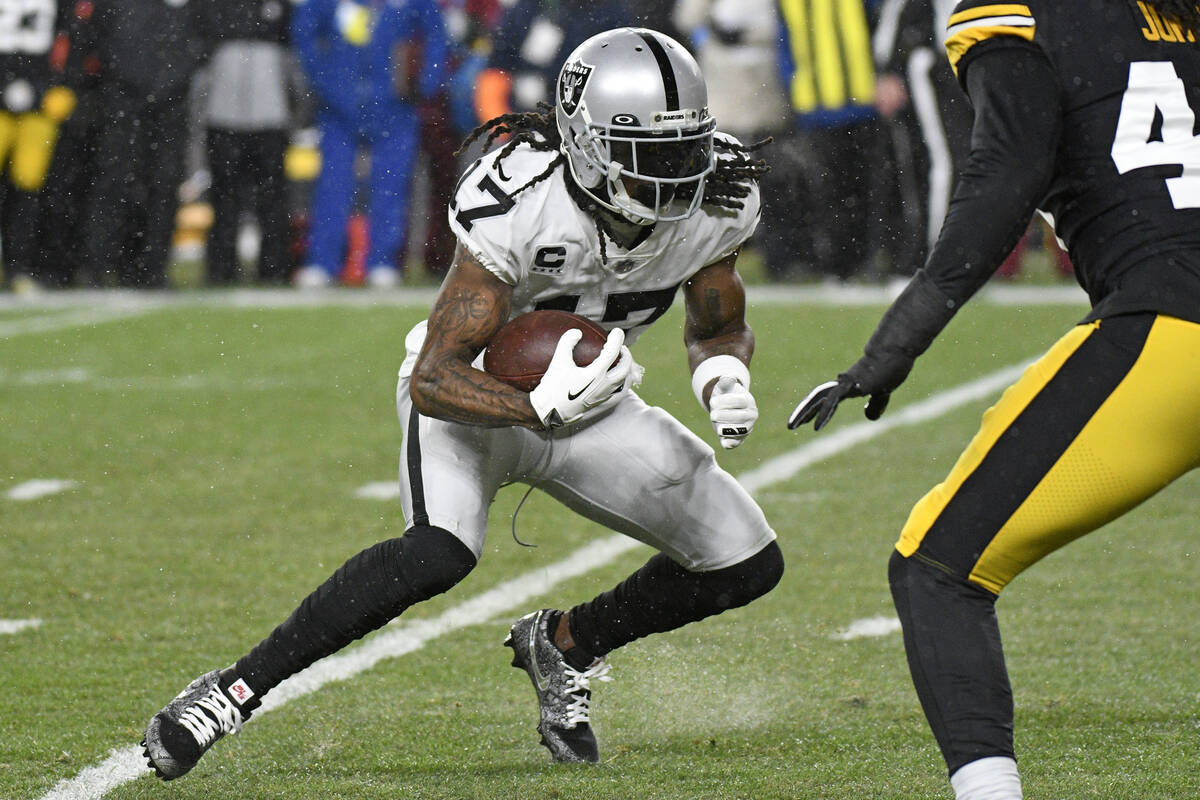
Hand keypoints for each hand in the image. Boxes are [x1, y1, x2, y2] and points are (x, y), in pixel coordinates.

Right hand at [529, 328, 631, 426]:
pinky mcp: (599, 402)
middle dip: (626, 356)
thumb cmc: (553, 387)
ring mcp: (603, 396)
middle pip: (624, 369)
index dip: (617, 340)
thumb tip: (577, 332)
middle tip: (621, 347)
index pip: (612, 353)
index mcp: (595, 375)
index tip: (617, 331)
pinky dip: (618, 380)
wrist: (550, 412)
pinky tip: (610, 376)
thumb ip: (567, 343)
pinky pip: (616, 390)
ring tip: (618, 361)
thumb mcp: (558, 362)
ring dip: (624, 369)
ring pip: (623, 381)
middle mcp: (603, 386)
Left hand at [709, 376, 756, 448]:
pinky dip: (731, 443)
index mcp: (748, 401)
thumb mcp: (724, 387)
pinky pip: (737, 442)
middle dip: (726, 416)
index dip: (726, 402)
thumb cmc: (725, 395)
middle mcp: (751, 415)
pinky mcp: (740, 438)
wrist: (725, 408)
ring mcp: (747, 427)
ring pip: (740, 431)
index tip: (712, 402)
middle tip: (712, 415)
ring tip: (718, 429)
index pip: (740, 401)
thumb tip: (728, 377)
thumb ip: (725, 382)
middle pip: (741, 417)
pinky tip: (724, 443)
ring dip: (729, 430)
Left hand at [787, 350, 913, 430]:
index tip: (805, 421)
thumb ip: (876, 403)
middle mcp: (842, 383)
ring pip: (818, 397)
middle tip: (790, 426)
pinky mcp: (850, 384)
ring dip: (804, 412)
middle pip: (816, 397)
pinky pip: (832, 400)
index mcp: (848, 385)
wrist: (895, 352)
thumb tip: (869, 417)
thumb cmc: (891, 367)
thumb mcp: (883, 392)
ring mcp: (845, 383)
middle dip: (804, 410)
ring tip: (792, 426)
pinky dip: (823, 413)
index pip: (826, 398)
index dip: (815, 409)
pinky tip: (816, 427)